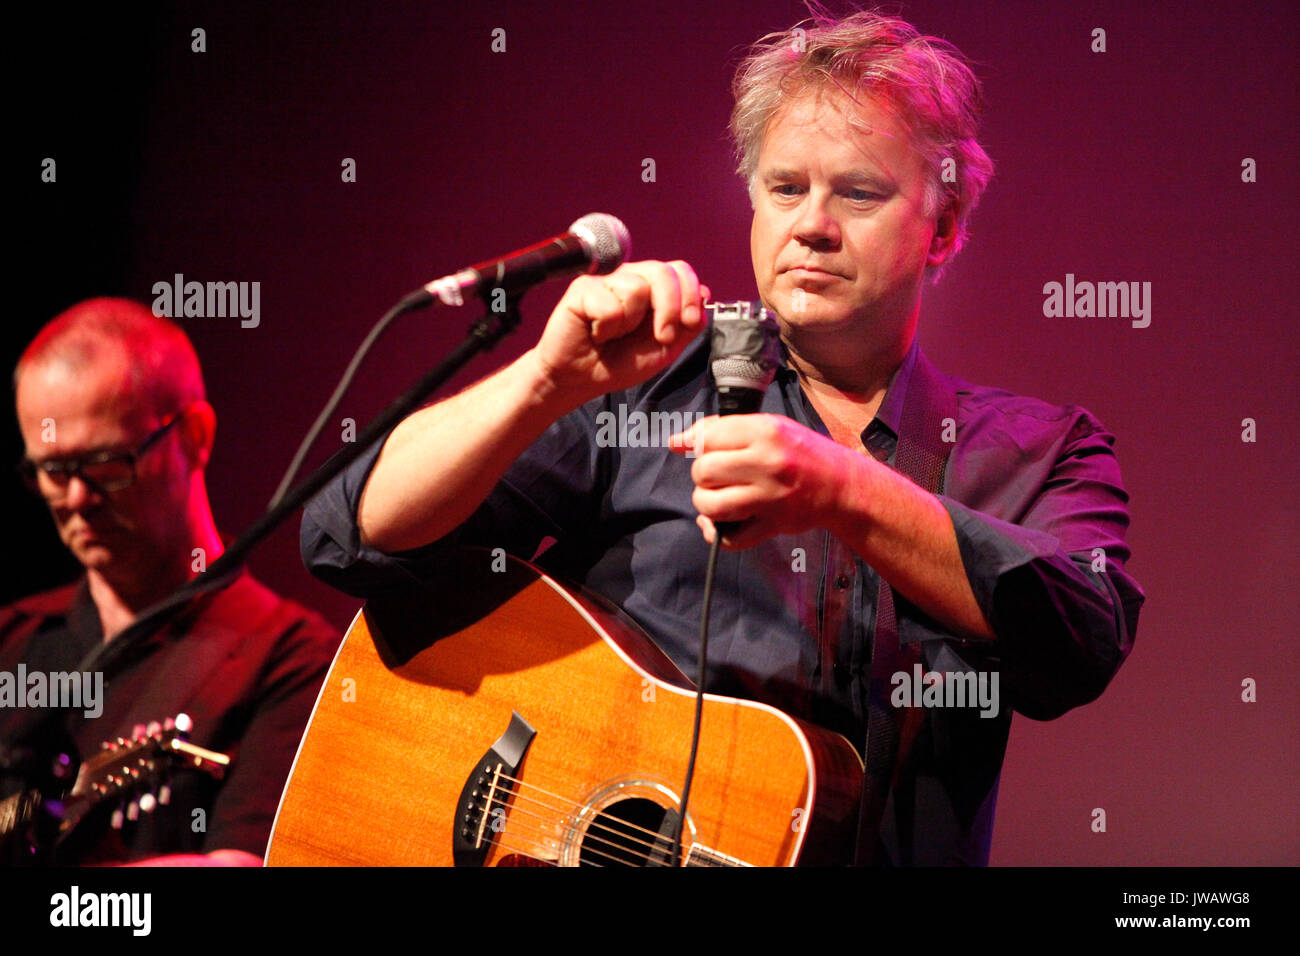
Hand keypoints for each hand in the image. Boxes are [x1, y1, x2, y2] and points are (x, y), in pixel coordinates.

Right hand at [531, 260, 708, 403]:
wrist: (581, 379)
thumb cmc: (619, 363)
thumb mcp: (664, 349)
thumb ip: (686, 324)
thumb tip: (705, 293)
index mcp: (653, 289)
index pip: (679, 271)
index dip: (690, 293)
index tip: (689, 321)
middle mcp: (631, 278)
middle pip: (663, 272)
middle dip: (670, 308)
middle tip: (661, 337)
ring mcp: (606, 281)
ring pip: (636, 288)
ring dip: (630, 323)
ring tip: (614, 335)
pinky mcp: (583, 289)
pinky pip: (609, 305)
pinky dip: (606, 328)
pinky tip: (596, 333)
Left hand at [668, 414, 860, 547]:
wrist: (841, 486)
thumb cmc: (801, 453)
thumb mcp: (769, 427)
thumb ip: (723, 430)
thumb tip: (678, 441)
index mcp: (765, 432)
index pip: (707, 437)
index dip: (697, 445)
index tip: (703, 451)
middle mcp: (767, 463)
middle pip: (704, 471)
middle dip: (703, 476)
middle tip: (717, 476)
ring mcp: (769, 497)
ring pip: (709, 505)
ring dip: (706, 504)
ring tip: (718, 498)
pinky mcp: (772, 526)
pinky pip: (728, 538)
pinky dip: (717, 534)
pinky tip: (721, 523)